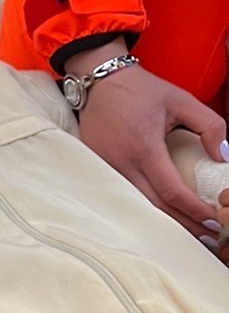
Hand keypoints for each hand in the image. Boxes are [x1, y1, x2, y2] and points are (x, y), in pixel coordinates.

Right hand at [69, 47, 227, 236]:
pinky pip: (123, 194)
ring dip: (164, 221)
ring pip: (137, 205)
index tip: (212, 218)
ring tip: (188, 230)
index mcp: (144, 147)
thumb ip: (210, 125)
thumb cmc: (140, 89)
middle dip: (183, 224)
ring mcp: (105, 167)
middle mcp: (122, 162)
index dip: (194, 209)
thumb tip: (222, 156)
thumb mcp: (182, 100)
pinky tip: (161, 214)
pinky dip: (144, 208)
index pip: (172, 191)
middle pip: (155, 207)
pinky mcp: (97, 166)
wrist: (98, 79)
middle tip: (206, 234)